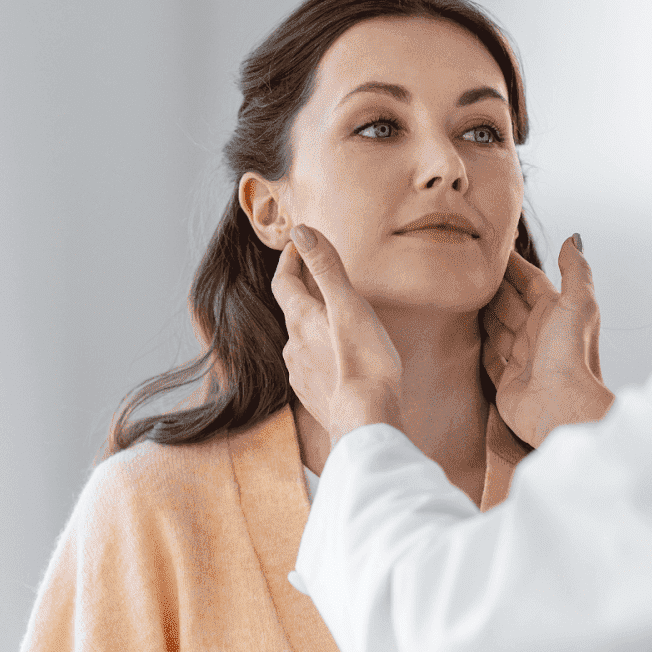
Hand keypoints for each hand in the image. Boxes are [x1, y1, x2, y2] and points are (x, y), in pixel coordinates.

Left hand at [271, 225, 404, 445]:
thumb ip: (326, 268)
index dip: (290, 260)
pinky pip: (313, 366)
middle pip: (294, 311)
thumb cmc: (363, 362)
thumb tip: (300, 231)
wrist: (366, 421)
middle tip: (325, 280)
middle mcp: (293, 345)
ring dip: (317, 326)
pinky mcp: (313, 396)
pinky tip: (342, 360)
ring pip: (303, 340)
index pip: (284, 282)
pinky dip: (324, 354)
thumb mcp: (348, 305)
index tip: (299, 245)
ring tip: (340, 321)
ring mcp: (301, 373)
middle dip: (308, 292)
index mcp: (301, 319)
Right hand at [481, 234, 614, 447]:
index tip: (492, 246)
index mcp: (556, 314)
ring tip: (457, 292)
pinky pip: (488, 358)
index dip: (514, 264)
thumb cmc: (571, 356)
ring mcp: (523, 359)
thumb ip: (575, 270)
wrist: (561, 408)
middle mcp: (539, 335)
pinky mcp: (507, 382)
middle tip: (464, 265)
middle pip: (510, 303)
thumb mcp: (579, 303)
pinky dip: (477, 345)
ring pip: (497, 328)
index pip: (531, 282)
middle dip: (492, 285)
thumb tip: (573, 238)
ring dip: (481, 313)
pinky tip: (463, 333)